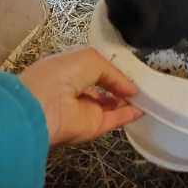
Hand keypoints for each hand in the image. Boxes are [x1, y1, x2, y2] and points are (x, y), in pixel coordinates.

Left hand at [18, 46, 142, 145]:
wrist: (41, 107)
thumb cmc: (61, 74)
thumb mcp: (91, 59)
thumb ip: (114, 73)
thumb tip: (130, 88)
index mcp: (66, 70)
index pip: (91, 69)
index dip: (110, 69)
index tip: (129, 69)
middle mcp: (72, 90)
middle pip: (100, 89)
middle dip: (118, 86)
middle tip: (139, 82)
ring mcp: (81, 110)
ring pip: (108, 106)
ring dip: (125, 101)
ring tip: (146, 95)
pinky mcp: (90, 127)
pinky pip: (113, 120)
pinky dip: (127, 116)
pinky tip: (141, 109)